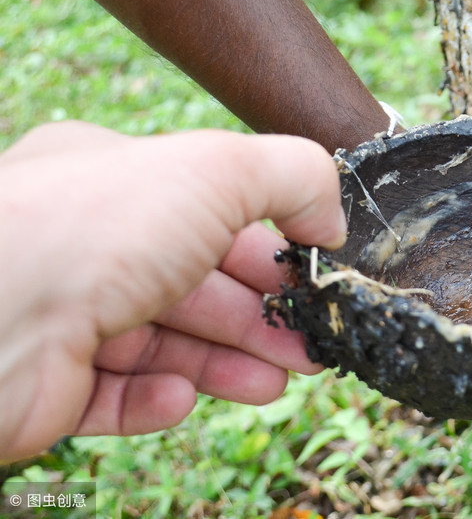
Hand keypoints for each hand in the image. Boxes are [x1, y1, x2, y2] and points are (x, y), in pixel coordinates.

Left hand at [0, 122, 345, 460]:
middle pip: (194, 285)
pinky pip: (114, 395)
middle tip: (311, 347)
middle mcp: (84, 243)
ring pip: (163, 343)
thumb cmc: (95, 228)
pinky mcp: (47, 385)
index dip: (268, 248)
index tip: (314, 277)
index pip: (207, 215)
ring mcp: (62, 315)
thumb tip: (330, 219)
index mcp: (113, 180)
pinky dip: (157, 398)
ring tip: (276, 382)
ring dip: (225, 363)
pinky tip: (183, 398)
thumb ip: (293, 176)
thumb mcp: (218, 168)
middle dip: (260, 316)